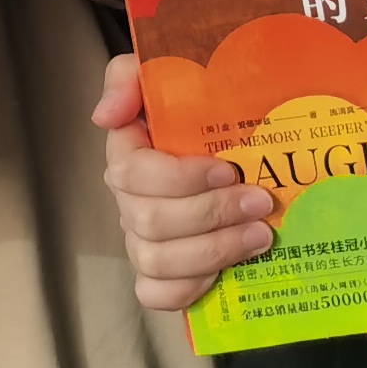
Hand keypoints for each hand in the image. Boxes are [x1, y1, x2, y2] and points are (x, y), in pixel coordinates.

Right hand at [93, 51, 280, 310]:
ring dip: (214, 251)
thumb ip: (129, 77)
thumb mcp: (167, 73)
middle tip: (260, 202)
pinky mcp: (160, 275)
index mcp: (127, 154)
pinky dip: (189, 289)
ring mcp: (142, 241)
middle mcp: (129, 201)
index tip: (227, 168)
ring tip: (261, 236)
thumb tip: (104, 116)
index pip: (133, 174)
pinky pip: (157, 295)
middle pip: (150, 222)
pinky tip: (227, 273)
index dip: (180, 178)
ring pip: (156, 261)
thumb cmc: (199, 108)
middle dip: (211, 215)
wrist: (229, 144)